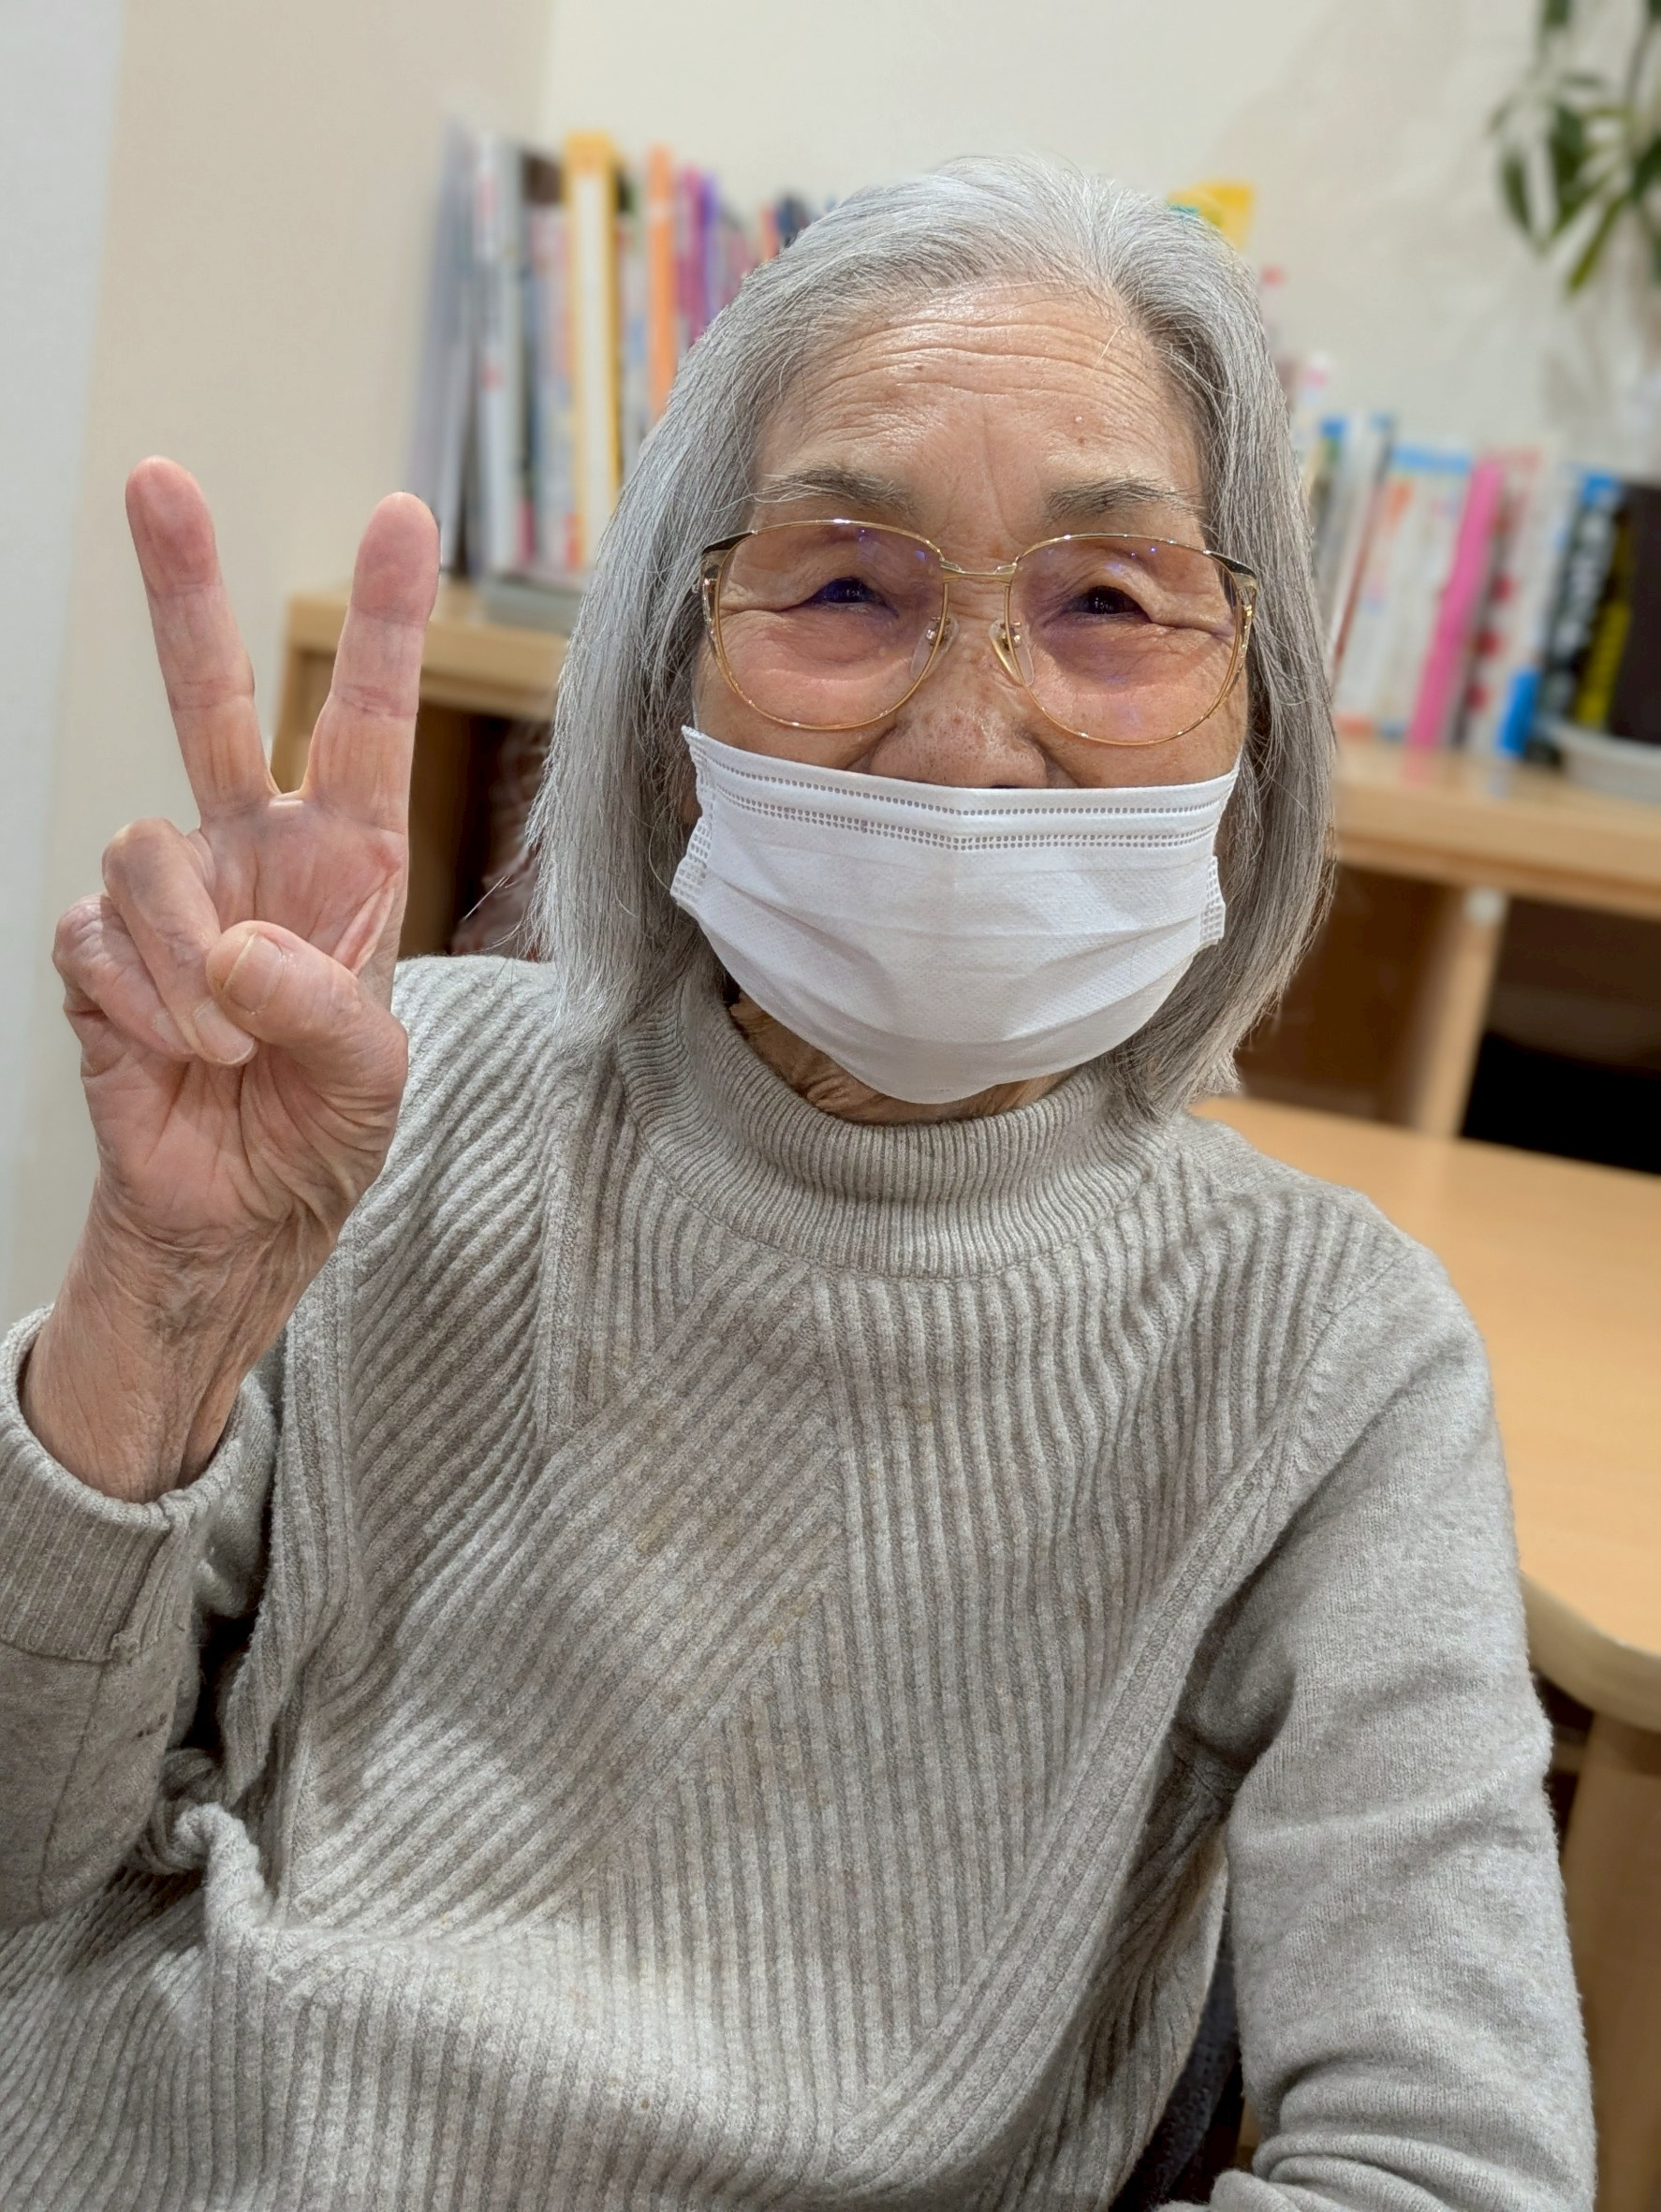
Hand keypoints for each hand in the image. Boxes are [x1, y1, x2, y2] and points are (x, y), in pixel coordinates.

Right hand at [23, 459, 438, 1496]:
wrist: (234, 1212)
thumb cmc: (322, 1131)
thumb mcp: (371, 1075)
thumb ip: (324, 1006)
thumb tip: (230, 944)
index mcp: (345, 865)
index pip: (363, 726)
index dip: (382, 628)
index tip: (403, 518)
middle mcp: (250, 855)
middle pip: (207, 698)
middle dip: (182, 589)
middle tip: (157, 477)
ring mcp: (166, 896)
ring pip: (146, 851)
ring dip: (191, 964)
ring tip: (225, 1041)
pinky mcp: (95, 948)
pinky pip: (95, 936)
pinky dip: (140, 1005)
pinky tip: (170, 1051)